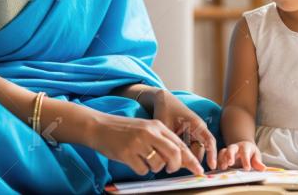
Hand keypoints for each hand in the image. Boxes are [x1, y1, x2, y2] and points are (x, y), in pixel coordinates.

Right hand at [84, 111, 203, 175]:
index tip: (199, 171)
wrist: (99, 126)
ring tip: (144, 160)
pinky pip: (143, 170)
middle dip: (176, 166)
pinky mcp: (127, 153)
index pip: (180, 144)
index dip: (191, 159)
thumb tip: (179, 158)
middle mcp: (149, 133)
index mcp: (157, 126)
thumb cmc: (123, 130)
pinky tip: (134, 161)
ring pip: (158, 164)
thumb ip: (161, 139)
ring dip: (155, 168)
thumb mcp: (145, 128)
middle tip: (171, 170)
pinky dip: (141, 169)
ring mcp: (138, 143)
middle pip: (174, 154)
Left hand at [150, 89, 217, 169]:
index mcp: (198, 125)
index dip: (212, 155)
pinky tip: (170, 150)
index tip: (212, 166)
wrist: (163, 100)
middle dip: (190, 160)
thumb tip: (176, 161)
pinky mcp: (189, 136)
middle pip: (199, 151)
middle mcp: (199, 129)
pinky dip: (181, 152)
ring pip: (192, 151)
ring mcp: (195, 133)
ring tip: (169, 154)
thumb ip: (173, 143)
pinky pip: (188, 148)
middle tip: (173, 163)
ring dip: (184, 156)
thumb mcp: (167, 127)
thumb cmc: (166, 110)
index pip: (210, 142)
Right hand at [217, 140, 266, 170]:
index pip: (245, 152)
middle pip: (231, 148)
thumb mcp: (256, 156)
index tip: (247, 168)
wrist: (243, 148)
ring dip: (222, 160)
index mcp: (245, 147)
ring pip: (223, 152)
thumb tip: (263, 168)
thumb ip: (258, 162)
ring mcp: (227, 151)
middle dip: (230, 155)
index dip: (246, 160)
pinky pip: (218, 157)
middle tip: (230, 163)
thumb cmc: (251, 153)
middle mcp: (235, 147)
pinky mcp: (222, 156)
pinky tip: (217, 170)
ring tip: (222, 168)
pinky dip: (217, 163)